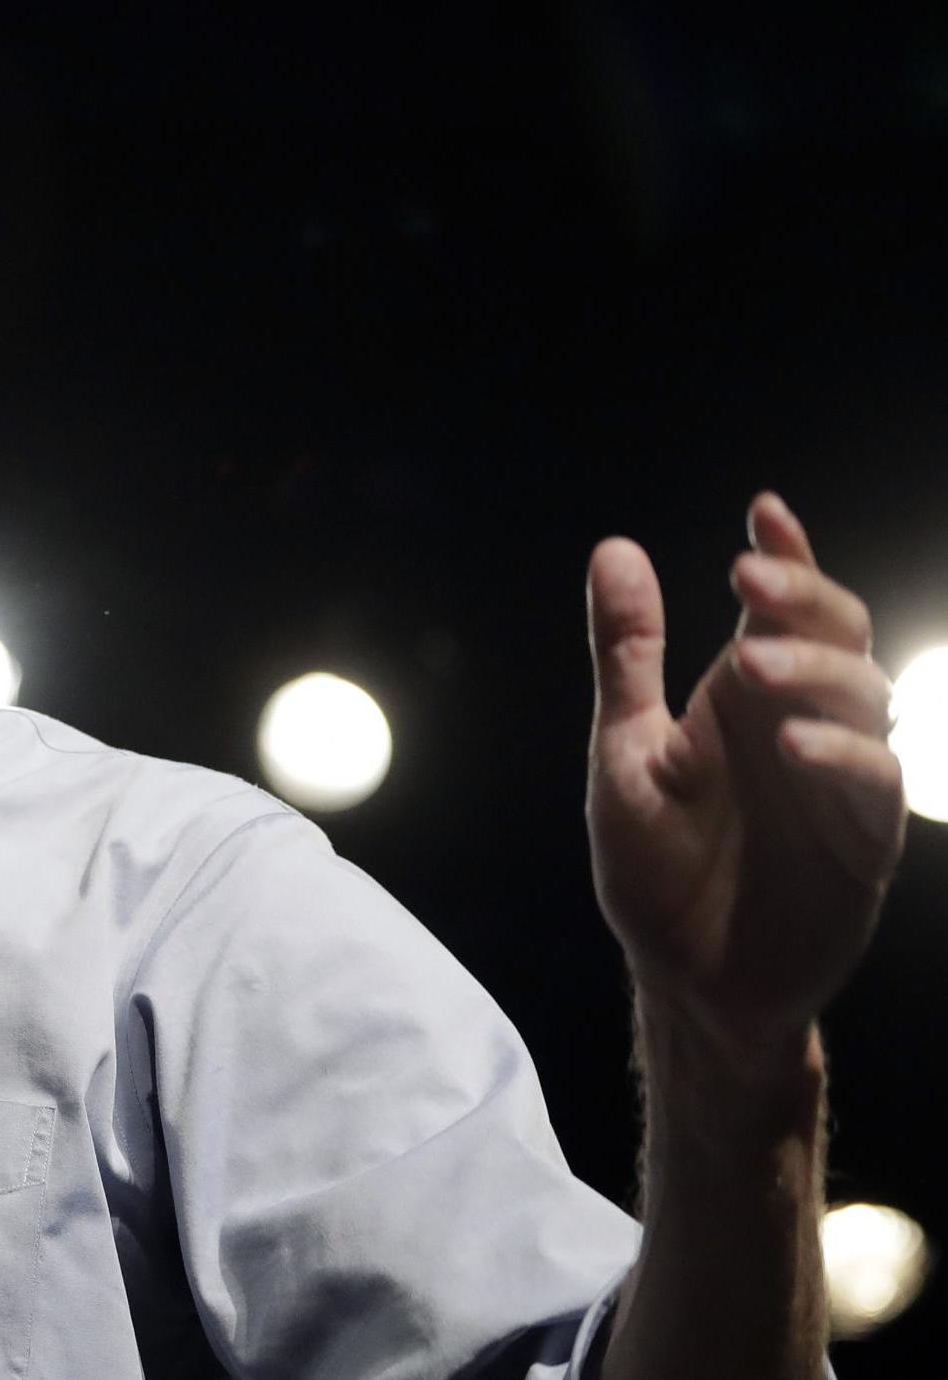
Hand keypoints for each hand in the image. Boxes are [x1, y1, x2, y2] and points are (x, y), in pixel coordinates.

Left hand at [584, 492, 906, 1060]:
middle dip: (802, 597)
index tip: (763, 511)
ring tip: (750, 664)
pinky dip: (842, 757)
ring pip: (865, 697)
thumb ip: (628, 656)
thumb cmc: (657, 866)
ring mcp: (839, 781)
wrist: (687, 978)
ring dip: (812, 672)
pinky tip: (795, 747)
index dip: (784, 559)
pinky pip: (875, 784)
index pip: (777, 611)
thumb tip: (615, 547)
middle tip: (745, 576)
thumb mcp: (626, 751)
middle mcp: (802, 724)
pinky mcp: (864, 842)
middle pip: (836, 635)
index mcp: (743, 698)